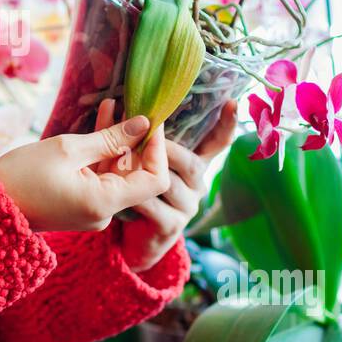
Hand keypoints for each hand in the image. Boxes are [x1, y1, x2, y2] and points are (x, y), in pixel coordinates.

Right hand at [0, 112, 170, 232]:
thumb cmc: (21, 176)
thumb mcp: (67, 149)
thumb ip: (110, 138)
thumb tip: (143, 124)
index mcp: (104, 203)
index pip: (155, 180)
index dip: (157, 149)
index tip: (149, 121)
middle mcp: (104, 212)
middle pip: (137, 175)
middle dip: (136, 139)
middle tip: (132, 104)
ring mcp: (92, 210)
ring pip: (116, 172)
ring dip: (116, 141)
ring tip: (113, 104)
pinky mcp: (79, 204)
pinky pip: (99, 177)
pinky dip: (101, 153)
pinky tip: (101, 120)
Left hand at [108, 98, 238, 272]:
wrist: (129, 239)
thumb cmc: (131, 189)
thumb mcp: (130, 158)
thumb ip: (125, 133)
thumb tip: (110, 102)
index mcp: (192, 162)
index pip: (217, 142)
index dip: (226, 124)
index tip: (232, 102)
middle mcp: (196, 184)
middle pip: (190, 162)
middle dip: (166, 149)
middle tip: (144, 137)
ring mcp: (187, 206)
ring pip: (168, 183)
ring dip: (142, 172)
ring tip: (119, 163)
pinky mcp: (171, 225)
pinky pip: (153, 206)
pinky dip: (134, 196)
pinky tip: (121, 191)